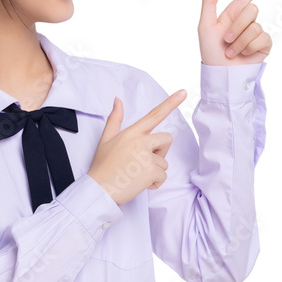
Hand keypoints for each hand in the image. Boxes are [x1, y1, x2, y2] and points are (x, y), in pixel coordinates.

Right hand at [87, 89, 186, 205]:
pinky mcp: (151, 171)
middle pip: (167, 139)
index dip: (171, 103)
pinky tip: (139, 183)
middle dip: (160, 151)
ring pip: (164, 162)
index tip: (183, 92)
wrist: (98, 189)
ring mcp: (146, 156)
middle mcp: (141, 141)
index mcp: (132, 132)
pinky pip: (162, 176)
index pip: (154, 115)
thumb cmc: (102, 166)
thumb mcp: (105, 139)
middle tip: (143, 162)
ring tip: (136, 174)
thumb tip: (118, 100)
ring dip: (154, 170)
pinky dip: (154, 183)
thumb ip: (115, 119)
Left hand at [197, 0, 281, 65]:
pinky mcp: (264, 44)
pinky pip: (262, 38)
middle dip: (236, 26)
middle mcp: (247, 20)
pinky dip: (249, 47)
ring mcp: (257, 32)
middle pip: (251, 9)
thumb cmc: (210, 52)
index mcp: (234, 12)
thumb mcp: (204, 26)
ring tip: (231, 51)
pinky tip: (243, 55)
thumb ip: (209, 1)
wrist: (221, 75)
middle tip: (225, 41)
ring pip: (255, 26)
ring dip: (239, 41)